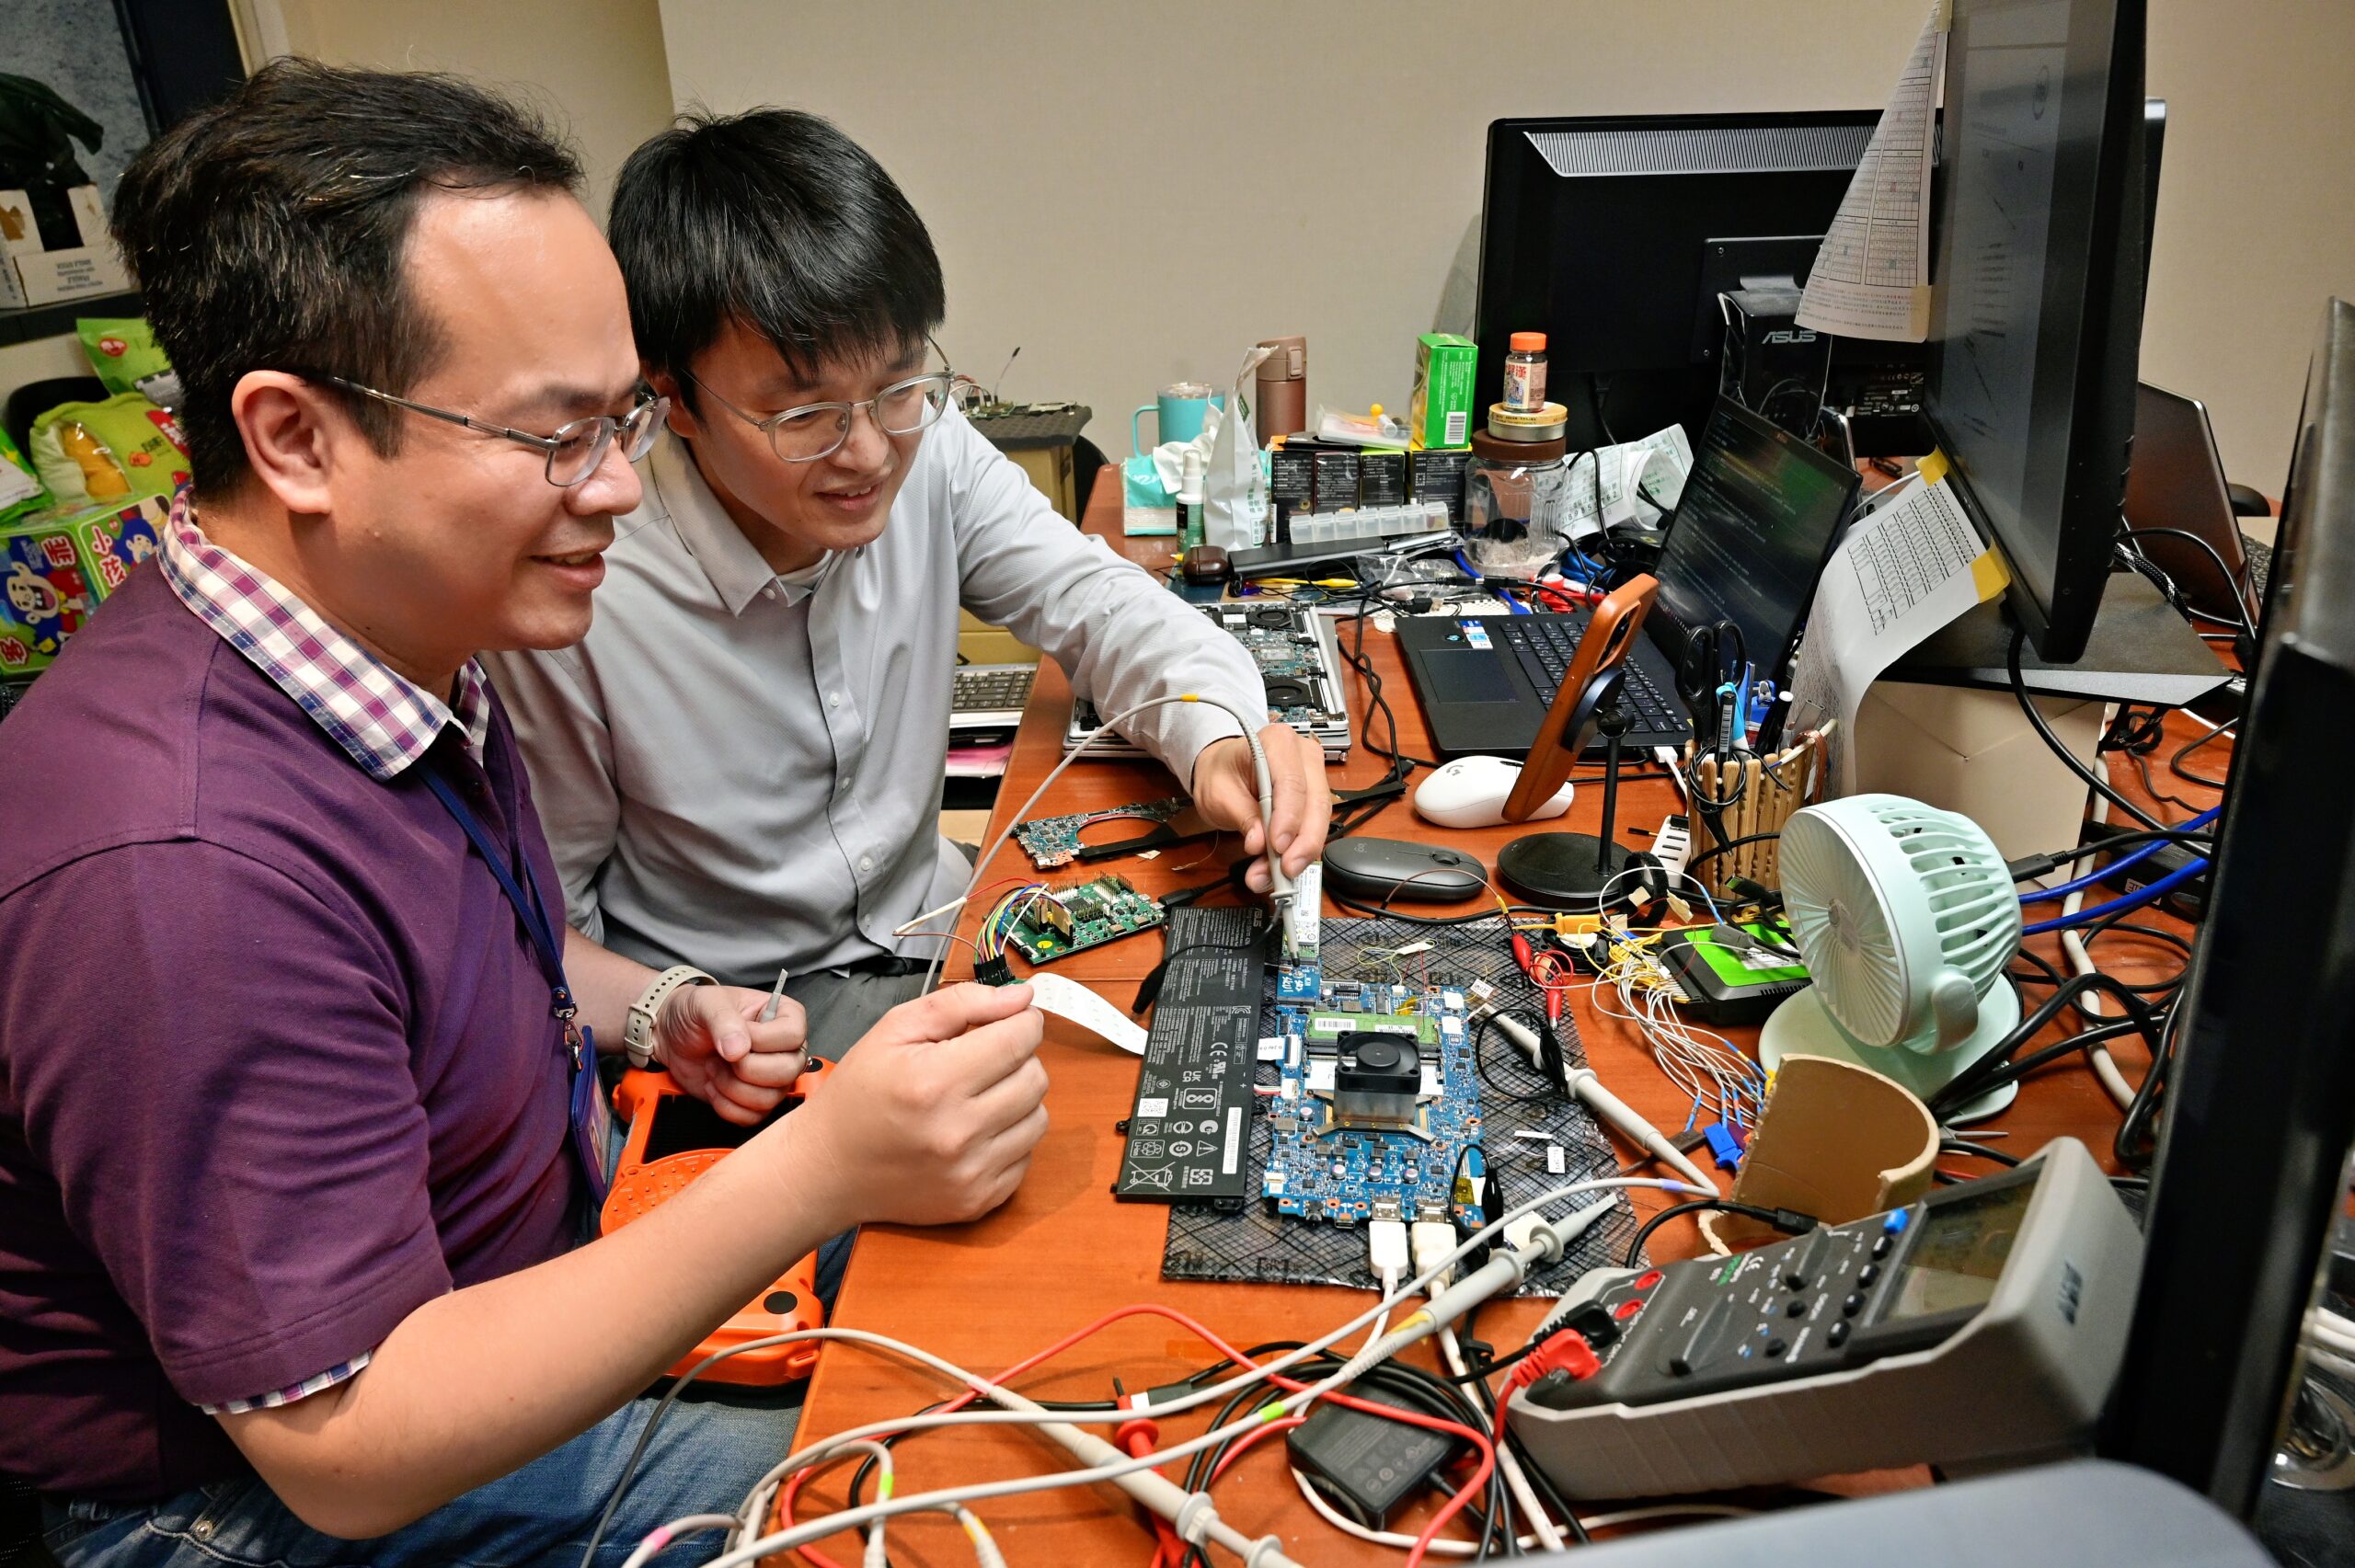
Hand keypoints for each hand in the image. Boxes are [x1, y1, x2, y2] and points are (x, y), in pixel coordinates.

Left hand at [654, 984, 808, 1125]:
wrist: (672, 1037)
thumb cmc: (694, 1013)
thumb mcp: (706, 1003)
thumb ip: (724, 1020)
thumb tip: (739, 1049)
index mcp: (784, 1016)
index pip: (792, 1036)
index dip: (762, 1040)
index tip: (735, 1033)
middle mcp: (785, 1049)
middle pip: (787, 1071)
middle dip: (745, 1068)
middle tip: (721, 1055)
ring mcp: (772, 1077)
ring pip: (769, 1098)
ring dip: (731, 1087)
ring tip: (714, 1067)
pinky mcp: (755, 1101)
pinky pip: (752, 1117)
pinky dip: (725, 1105)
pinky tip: (713, 1085)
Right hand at [776, 983, 1047, 1227]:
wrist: (828, 1168)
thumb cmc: (860, 1091)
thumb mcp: (895, 1029)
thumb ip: (961, 1004)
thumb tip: (1022, 998)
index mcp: (935, 1082)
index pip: (1020, 1040)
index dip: (1022, 1021)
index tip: (1009, 1021)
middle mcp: (958, 1132)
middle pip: (1035, 1078)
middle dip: (1018, 1059)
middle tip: (985, 1060)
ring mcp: (970, 1173)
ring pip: (1038, 1118)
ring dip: (1018, 1099)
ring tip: (980, 1096)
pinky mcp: (978, 1201)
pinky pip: (1026, 1156)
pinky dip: (1010, 1138)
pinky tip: (975, 1131)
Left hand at [1191, 724, 1332, 892]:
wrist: (1224, 769)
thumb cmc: (1221, 773)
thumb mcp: (1218, 793)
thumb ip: (1241, 816)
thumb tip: (1259, 843)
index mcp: (1277, 742)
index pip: (1292, 782)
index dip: (1289, 818)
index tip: (1278, 847)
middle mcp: (1303, 756)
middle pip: (1316, 803)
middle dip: (1303, 842)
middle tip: (1285, 871)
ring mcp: (1314, 776)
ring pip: (1320, 820)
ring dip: (1300, 852)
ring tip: (1274, 876)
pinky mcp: (1314, 798)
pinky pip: (1313, 828)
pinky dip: (1297, 852)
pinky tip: (1280, 869)